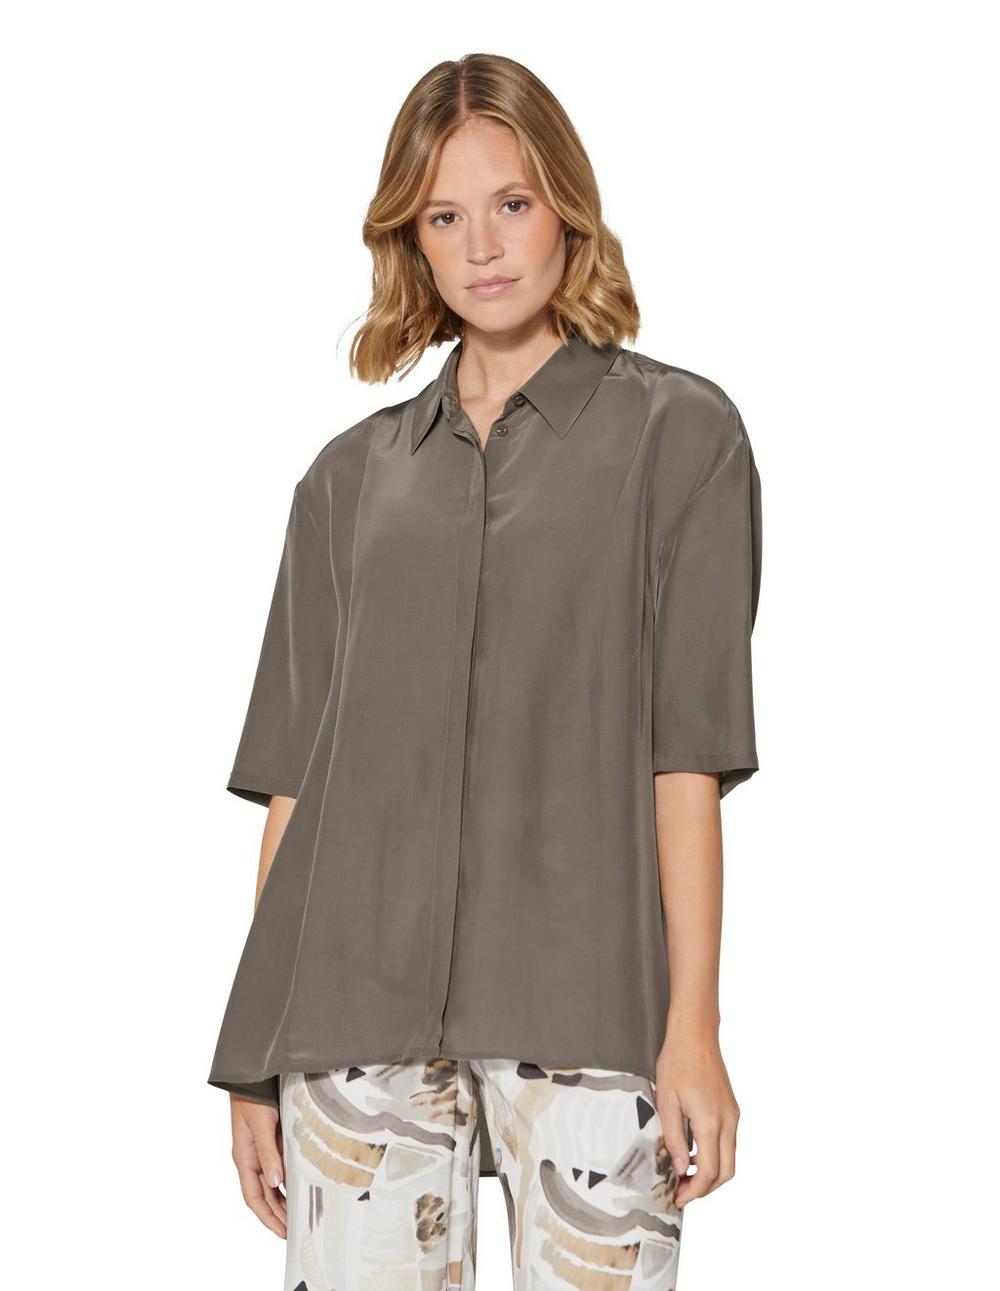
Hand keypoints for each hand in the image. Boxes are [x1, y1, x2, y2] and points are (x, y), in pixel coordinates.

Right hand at [230, 1095, 287, 1236]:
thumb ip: (268, 1152)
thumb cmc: (252, 1098)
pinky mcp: (270, 1140)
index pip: (254, 1197)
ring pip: (271, 1182)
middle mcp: (251, 1157)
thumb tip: (276, 1181)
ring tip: (297, 1213)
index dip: (267, 1217)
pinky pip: (278, 1165)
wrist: (253, 1075)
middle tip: (294, 1229)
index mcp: (243, 1158)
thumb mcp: (261, 1125)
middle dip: (277, 1213)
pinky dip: (287, 1178)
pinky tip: (298, 1184)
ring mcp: (260, 1150)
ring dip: (282, 1199)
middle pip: (263, 1194)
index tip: (282, 1232)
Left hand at [654, 1021, 738, 1207]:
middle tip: (683, 1193)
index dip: (695, 1190)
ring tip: (685, 1176)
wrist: (695, 1035)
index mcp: (711, 1121)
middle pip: (726, 1172)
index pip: (709, 1171)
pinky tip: (693, 1153)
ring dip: (711, 1174)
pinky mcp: (732, 1109)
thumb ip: (674, 1138)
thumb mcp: (666, 1101)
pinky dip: (715, 1156)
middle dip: (706, 1189)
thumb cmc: (677, 1063)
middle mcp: (728, 1121)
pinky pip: (728, 1143)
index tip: (678, 1198)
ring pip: (730, 1159)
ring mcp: (733, 1115)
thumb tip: (681, 1168)